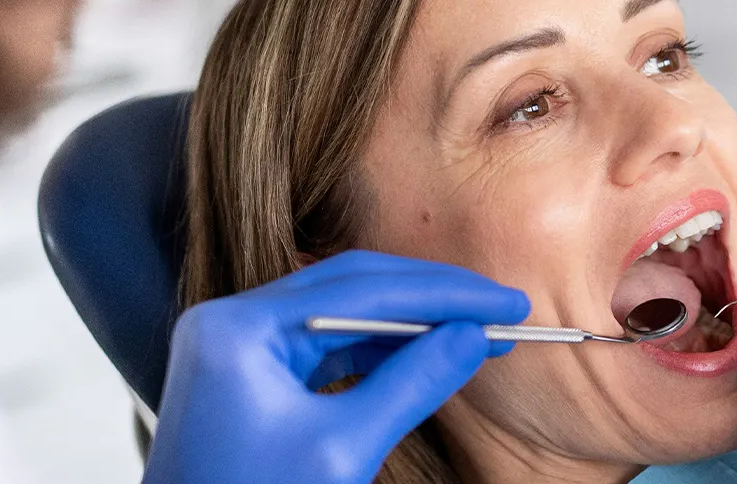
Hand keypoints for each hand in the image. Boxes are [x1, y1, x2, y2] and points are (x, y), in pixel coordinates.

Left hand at [142, 250, 529, 483]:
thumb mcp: (343, 451)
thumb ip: (412, 384)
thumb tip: (473, 338)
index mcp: (239, 330)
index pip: (363, 289)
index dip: (446, 293)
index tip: (508, 303)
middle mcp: (229, 324)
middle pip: (352, 284)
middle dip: (431, 297)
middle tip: (501, 310)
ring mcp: (234, 348)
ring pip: (341, 313)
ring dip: (409, 323)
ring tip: (474, 334)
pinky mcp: (246, 375)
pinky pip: (322, 345)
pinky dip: (376, 350)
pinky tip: (423, 356)